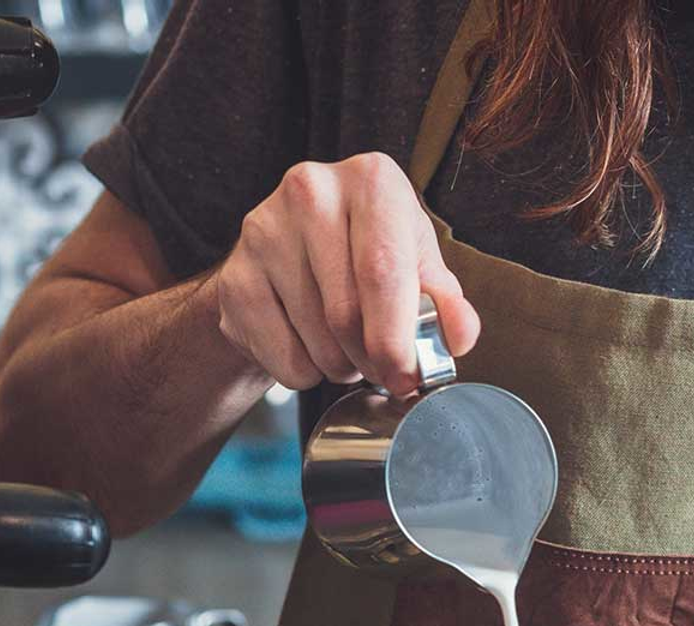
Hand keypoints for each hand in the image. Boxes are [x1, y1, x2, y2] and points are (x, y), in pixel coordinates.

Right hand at [215, 153, 479, 394]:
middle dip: (374, 362)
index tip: (407, 377)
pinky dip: (305, 373)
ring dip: (342, 368)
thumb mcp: (418, 269)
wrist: (291, 259)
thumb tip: (459, 334)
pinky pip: (283, 357)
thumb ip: (445, 302)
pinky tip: (310, 345)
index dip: (397, 339)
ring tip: (347, 348)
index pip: (384, 271)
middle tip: (384, 370)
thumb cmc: (367, 259)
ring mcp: (263, 230)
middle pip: (347, 314)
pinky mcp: (234, 276)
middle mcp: (312, 189)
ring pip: (317, 342)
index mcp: (372, 181)